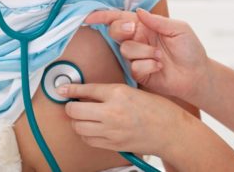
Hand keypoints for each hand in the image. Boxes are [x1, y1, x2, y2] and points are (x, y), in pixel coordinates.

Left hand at [60, 83, 187, 155]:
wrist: (171, 132)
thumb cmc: (158, 109)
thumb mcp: (133, 91)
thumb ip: (110, 92)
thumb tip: (89, 93)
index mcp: (119, 93)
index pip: (86, 89)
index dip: (71, 89)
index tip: (62, 89)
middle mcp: (112, 112)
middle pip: (75, 110)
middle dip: (70, 106)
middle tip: (72, 103)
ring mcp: (111, 131)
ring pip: (78, 127)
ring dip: (76, 121)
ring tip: (82, 116)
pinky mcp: (113, 145)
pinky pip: (88, 140)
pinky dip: (85, 134)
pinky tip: (91, 128)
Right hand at [85, 8, 209, 102]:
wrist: (196, 75)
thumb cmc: (190, 50)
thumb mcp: (178, 29)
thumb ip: (157, 20)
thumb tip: (138, 11)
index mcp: (145, 25)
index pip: (120, 18)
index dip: (103, 16)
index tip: (89, 17)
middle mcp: (138, 40)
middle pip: (115, 31)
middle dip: (121, 30)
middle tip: (133, 31)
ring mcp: (137, 57)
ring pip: (125, 50)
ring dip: (144, 52)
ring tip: (160, 56)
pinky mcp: (138, 73)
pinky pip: (134, 67)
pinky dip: (148, 66)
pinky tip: (159, 67)